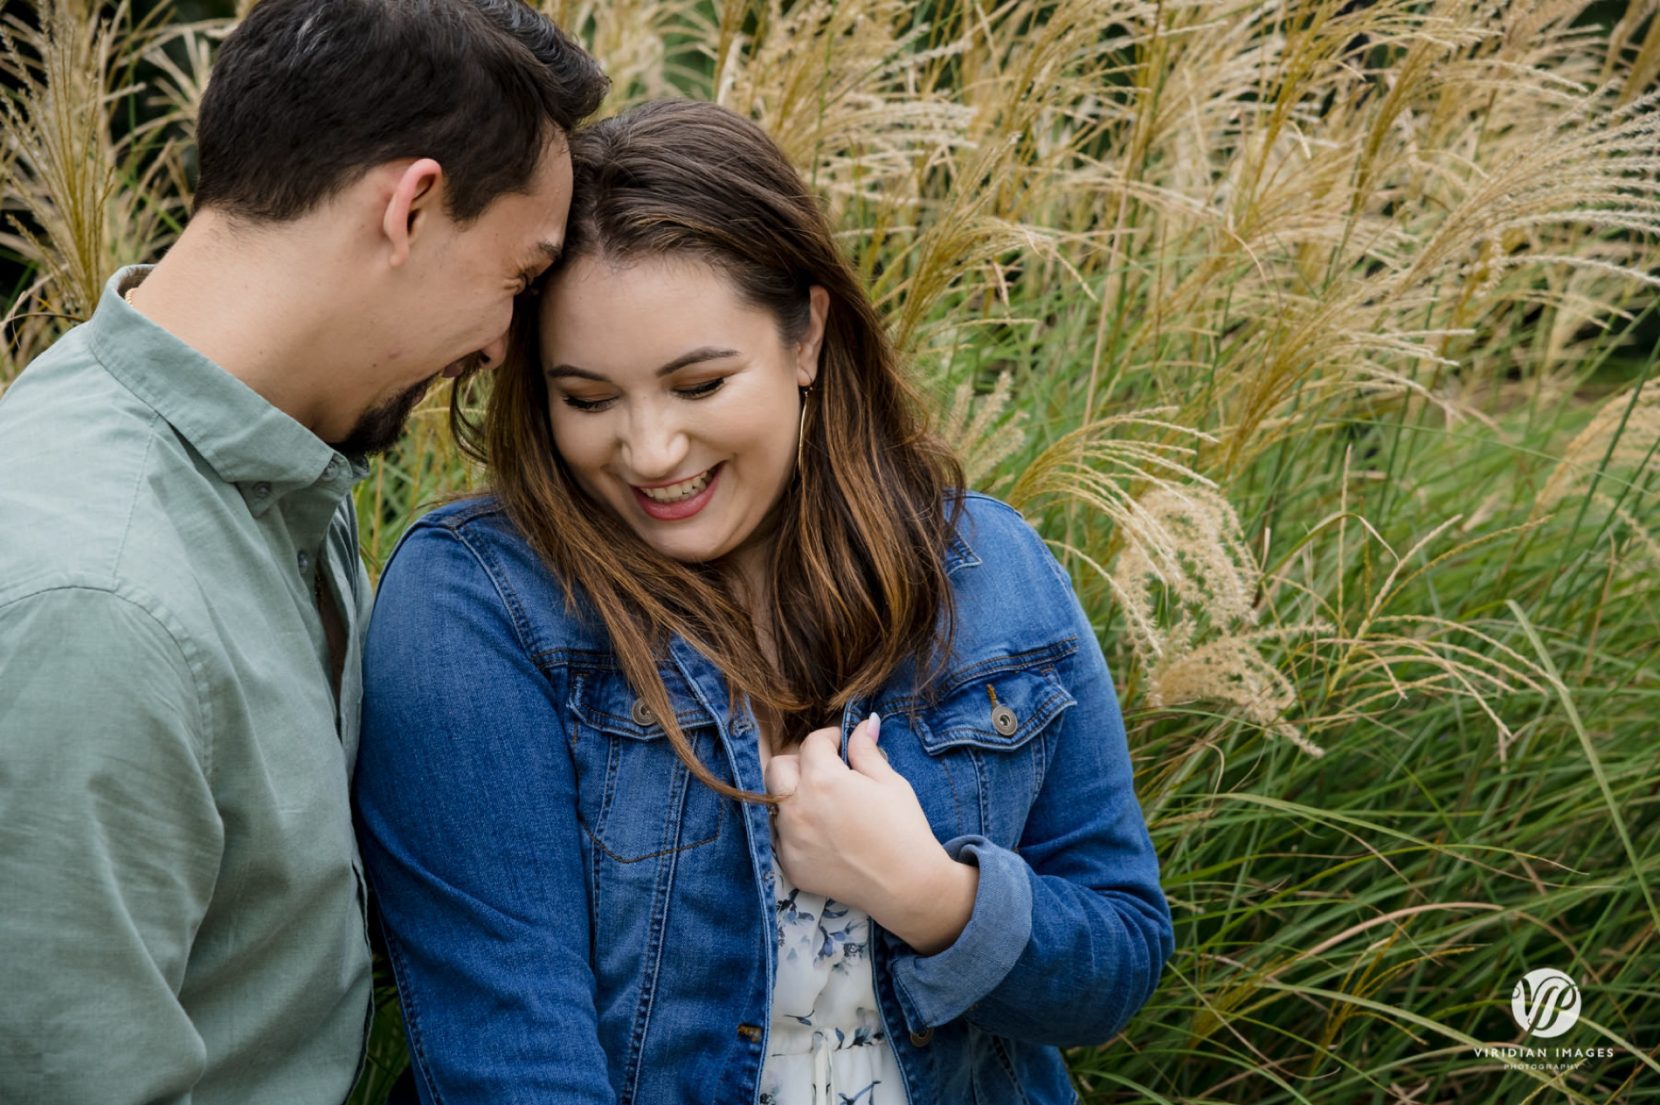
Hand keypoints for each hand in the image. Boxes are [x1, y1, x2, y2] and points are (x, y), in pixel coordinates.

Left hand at [764, 714, 978, 954]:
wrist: (907, 886)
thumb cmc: (903, 829)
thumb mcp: (889, 782)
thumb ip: (866, 750)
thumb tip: (864, 723)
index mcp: (822, 780)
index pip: (811, 743)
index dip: (829, 739)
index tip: (842, 745)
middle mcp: (797, 807)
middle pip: (778, 768)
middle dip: (800, 763)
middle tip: (827, 772)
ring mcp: (789, 839)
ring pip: (776, 803)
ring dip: (795, 797)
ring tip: (825, 806)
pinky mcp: (790, 865)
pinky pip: (782, 837)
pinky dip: (797, 831)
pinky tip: (825, 836)